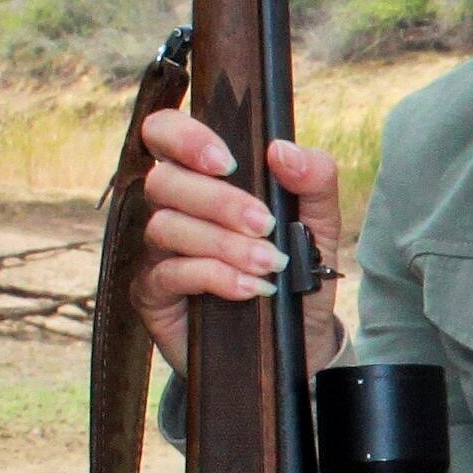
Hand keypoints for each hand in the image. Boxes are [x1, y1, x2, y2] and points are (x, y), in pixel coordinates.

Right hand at [134, 109, 345, 373]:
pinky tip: (251, 289)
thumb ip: (314, 179)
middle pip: (164, 181)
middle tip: (264, 224)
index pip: (164, 133)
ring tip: (269, 264)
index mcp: (204, 177)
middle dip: (219, 201)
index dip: (184, 137)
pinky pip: (169, 273)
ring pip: (165, 227)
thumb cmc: (298, 270)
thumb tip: (282, 151)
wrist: (298, 339)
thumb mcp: (319, 223)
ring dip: (224, 244)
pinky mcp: (153, 294)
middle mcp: (172, 208)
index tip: (227, 162)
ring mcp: (158, 251)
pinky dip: (215, 277)